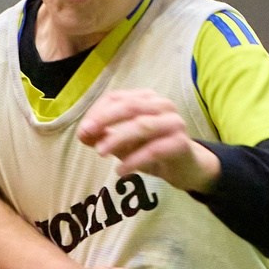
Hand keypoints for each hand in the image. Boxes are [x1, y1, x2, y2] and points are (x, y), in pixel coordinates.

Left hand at [78, 87, 219, 191]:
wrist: (185, 168)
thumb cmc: (151, 150)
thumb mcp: (122, 142)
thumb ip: (102, 136)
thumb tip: (83, 133)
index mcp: (146, 99)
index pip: (117, 97)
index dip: (97, 112)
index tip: (84, 130)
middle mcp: (162, 105)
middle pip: (130, 106)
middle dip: (104, 120)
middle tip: (86, 134)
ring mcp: (174, 122)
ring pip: (142, 125)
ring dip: (117, 139)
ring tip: (101, 153)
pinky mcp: (180, 143)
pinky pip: (154, 149)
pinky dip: (134, 160)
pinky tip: (120, 171)